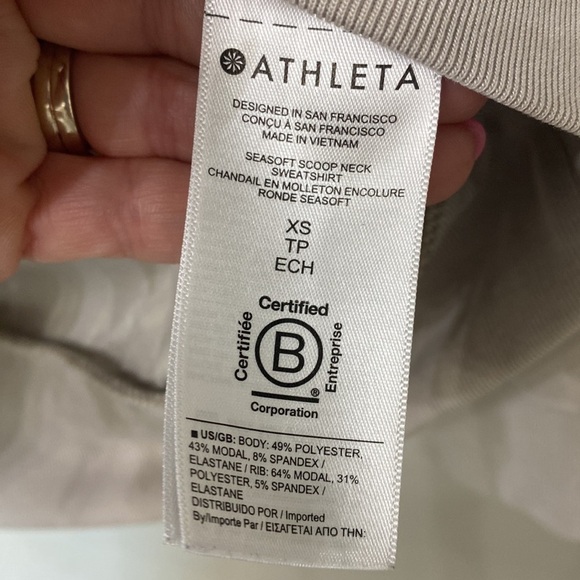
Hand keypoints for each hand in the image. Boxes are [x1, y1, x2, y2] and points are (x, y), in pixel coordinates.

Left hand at [1, 0, 486, 280]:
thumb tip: (262, 1)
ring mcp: (33, 138)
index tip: (380, 41)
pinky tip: (286, 230)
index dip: (289, 22)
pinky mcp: (26, 219)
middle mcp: (32, 48)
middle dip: (303, 94)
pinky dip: (201, 225)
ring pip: (174, 150)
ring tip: (378, 176)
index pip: (190, 1)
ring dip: (275, 168)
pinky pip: (126, 217)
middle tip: (411, 113)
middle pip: (195, 71)